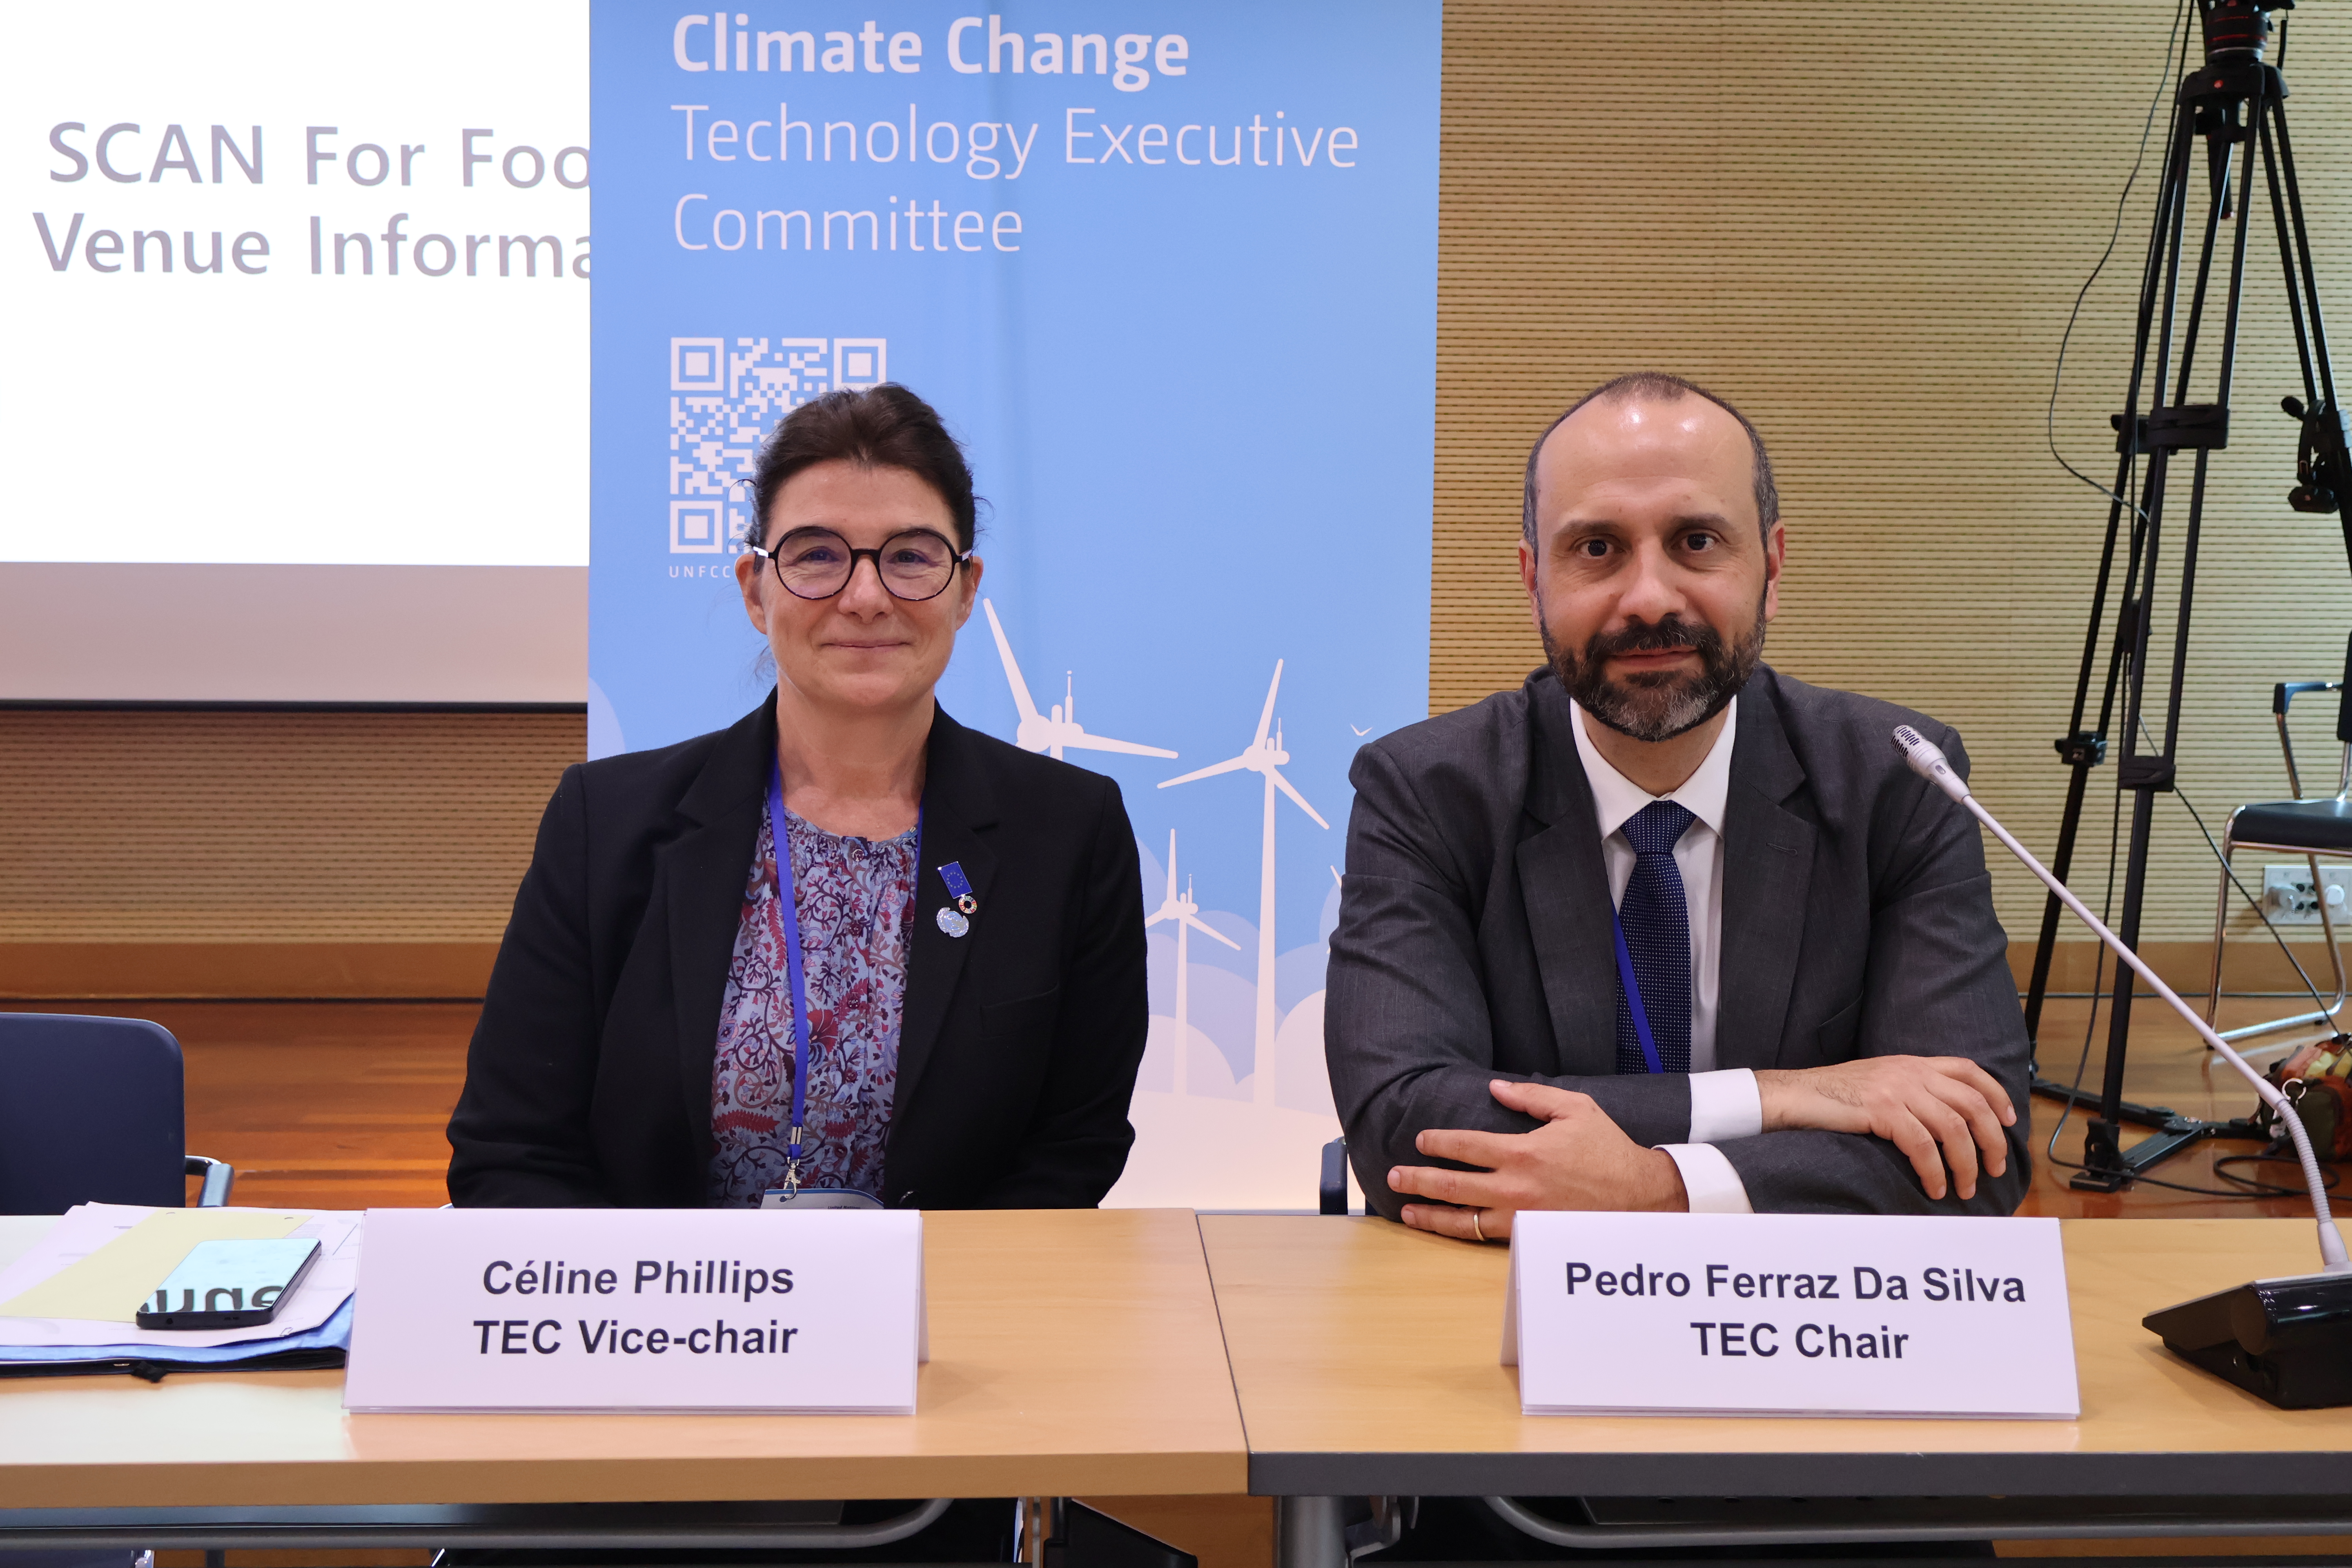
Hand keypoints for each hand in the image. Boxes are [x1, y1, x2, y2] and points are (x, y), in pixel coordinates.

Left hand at [1389, 1080, 1687, 1241]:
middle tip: (1395, 1176)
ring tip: (1407, 1211)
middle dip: (1419, 1180)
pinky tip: (1446, 1227)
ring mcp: (1521, 1216)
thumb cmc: (1607, 1150)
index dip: (1438, 1143)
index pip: (1466, 1146)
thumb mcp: (1575, 1109)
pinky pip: (1486, 1236)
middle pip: (1454, 1185)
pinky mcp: (1530, 1236)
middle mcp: (1516, 1187)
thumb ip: (1532, 1096)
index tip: (1421, 1141)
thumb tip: (1495, 1087)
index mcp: (1524, 1153)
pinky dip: (1460, 1233)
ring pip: (1463, 1219)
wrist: (1640, 1196)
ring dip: (1431, 1214)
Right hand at [1756, 1056, 2015, 1200]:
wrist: (1796, 1096)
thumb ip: (1911, 1091)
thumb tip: (1944, 1121)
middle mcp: (1910, 1072)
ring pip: (1953, 1127)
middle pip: (1971, 1103)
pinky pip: (1923, 1145)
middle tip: (1992, 1169)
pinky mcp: (1882, 1109)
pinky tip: (1933, 1187)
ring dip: (1966, 1163)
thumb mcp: (1880, 1082)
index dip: (1996, 1094)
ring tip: (1964, 1189)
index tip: (2010, 1121)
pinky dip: (1934, 1171)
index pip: (1968, 1070)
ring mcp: (1897, 1089)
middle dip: (1991, 1140)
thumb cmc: (1834, 1098)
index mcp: (1912, 1063)